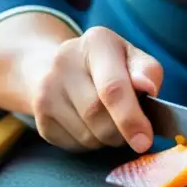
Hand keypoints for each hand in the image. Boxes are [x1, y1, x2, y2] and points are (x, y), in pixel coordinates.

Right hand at [25, 26, 163, 153]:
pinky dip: (90, 145)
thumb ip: (147, 71)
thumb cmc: (108, 65)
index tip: (144, 141)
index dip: (130, 117)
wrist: (56, 67)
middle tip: (133, 132)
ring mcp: (46, 90)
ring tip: (110, 123)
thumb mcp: (132, 58)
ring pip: (86, 135)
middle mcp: (65, 62)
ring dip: (107, 140)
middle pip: (98, 115)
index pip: (112, 86)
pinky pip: (73, 145)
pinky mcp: (40, 116)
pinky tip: (90, 126)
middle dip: (121, 132)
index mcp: (96, 42)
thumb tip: (147, 87)